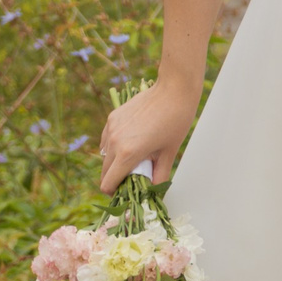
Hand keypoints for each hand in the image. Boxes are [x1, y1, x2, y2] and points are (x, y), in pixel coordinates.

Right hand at [96, 77, 195, 192]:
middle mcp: (114, 142)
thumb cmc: (176, 120)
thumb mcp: (170, 151)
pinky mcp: (112, 117)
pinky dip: (114, 145)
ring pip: (104, 155)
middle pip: (104, 172)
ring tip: (134, 156)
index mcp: (128, 154)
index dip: (114, 192)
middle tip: (133, 175)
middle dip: (115, 178)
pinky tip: (131, 140)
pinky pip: (107, 139)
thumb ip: (160, 174)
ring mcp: (111, 128)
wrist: (174, 89)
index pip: (108, 184)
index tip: (124, 191)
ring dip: (114, 160)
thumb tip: (155, 191)